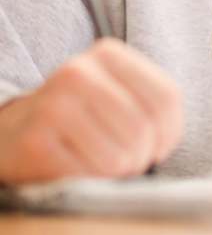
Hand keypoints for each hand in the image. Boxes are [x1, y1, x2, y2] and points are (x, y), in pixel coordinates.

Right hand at [0, 38, 181, 183]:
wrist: (17, 128)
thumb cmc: (83, 114)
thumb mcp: (119, 91)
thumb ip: (152, 105)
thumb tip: (164, 142)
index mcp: (108, 52)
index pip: (167, 98)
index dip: (170, 133)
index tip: (158, 146)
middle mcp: (79, 71)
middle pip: (143, 129)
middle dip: (141, 157)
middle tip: (128, 162)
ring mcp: (54, 103)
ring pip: (118, 156)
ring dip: (117, 173)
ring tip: (104, 164)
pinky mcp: (35, 139)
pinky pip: (87, 175)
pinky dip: (91, 182)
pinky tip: (80, 169)